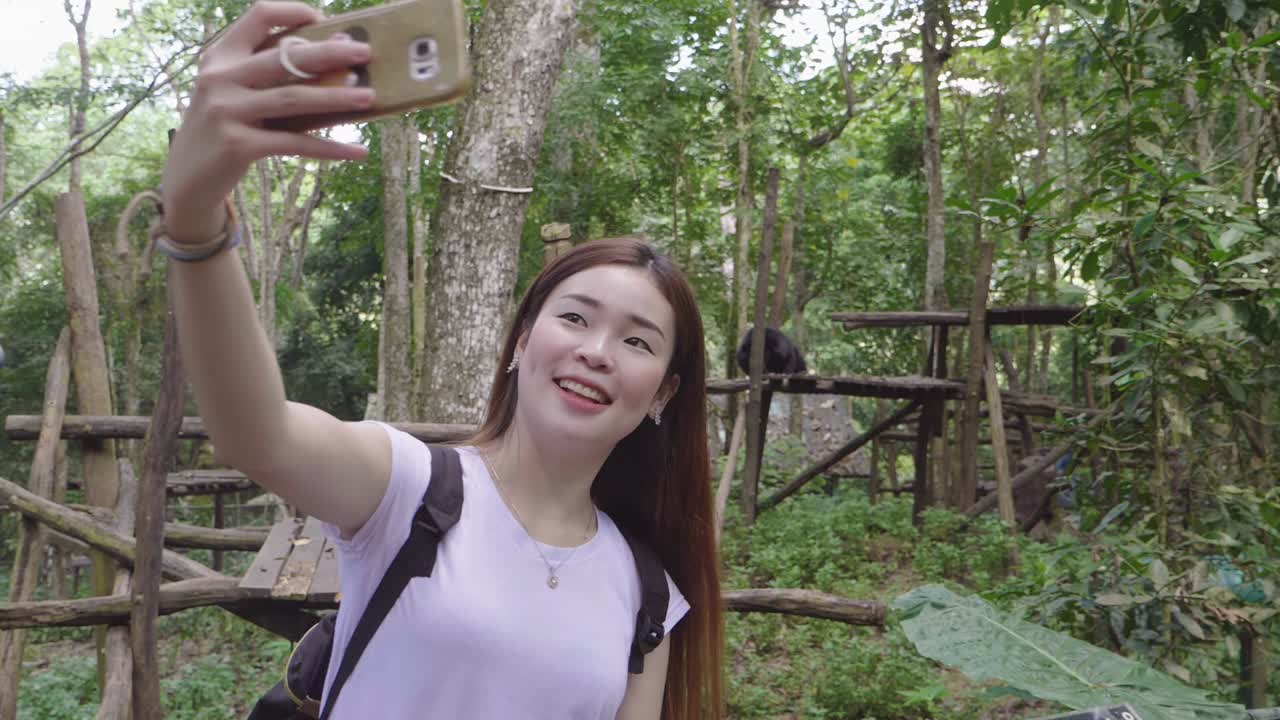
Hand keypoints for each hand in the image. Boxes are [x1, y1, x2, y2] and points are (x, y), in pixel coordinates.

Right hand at [160, 1, 373, 243]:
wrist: (187, 178)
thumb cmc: (225, 128)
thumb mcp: (235, 92)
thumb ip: (270, 75)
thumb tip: (336, 56)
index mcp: (221, 55)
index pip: (259, 16)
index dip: (294, 12)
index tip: (325, 20)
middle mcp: (220, 78)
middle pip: (285, 57)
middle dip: (330, 53)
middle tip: (365, 53)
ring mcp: (226, 111)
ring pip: (294, 98)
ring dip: (337, 97)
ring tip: (369, 97)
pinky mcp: (238, 145)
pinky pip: (294, 142)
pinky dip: (330, 148)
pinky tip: (357, 150)